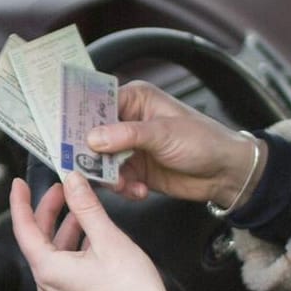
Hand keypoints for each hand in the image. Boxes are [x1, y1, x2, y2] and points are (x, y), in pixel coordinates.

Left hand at [9, 172, 187, 290]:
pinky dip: (73, 250)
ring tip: (84, 213)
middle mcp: (49, 288)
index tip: (19, 185)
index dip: (20, 203)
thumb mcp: (108, 238)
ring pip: (54, 255)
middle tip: (62, 191)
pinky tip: (92, 239)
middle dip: (50, 213)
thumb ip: (86, 207)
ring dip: (66, 230)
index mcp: (49, 271)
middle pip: (39, 241)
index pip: (23, 229)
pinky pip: (65, 271)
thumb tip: (72, 182)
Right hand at [85, 81, 263, 206]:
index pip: (96, 104)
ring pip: (101, 162)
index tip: (63, 132)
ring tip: (125, 184)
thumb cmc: (203, 140)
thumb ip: (126, 135)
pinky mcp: (136, 171)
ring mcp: (131, 148)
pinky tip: (139, 191)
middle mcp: (128, 122)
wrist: (226, 173)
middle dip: (91, 154)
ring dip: (109, 176)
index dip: (78, 117)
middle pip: (93, 136)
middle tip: (89, 167)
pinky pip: (116, 180)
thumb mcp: (163, 133)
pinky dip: (124, 188)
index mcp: (135, 99)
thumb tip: (93, 137)